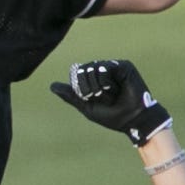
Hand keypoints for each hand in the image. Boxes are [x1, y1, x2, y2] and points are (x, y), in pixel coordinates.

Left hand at [49, 58, 171, 143]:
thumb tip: (52, 86)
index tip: (90, 98)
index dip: (80, 87)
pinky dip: (105, 81)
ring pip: (92, 67)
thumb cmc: (111, 115)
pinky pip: (104, 67)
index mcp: (93, 79)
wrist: (131, 119)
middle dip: (88, 87)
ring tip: (109, 94)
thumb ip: (70, 95)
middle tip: (100, 97)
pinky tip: (114, 88)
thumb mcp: (86, 106)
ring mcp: (113, 67)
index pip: (77, 73)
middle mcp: (103, 71)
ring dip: (97, 86)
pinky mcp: (124, 66)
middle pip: (83, 70)